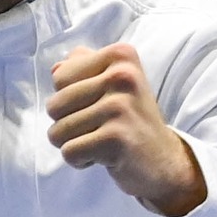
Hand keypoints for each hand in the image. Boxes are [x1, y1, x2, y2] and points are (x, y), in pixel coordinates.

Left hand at [47, 44, 205, 216]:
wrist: (162, 158)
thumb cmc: (129, 119)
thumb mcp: (113, 85)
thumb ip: (84, 69)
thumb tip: (55, 68)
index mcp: (121, 55)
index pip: (60, 77)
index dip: (67, 99)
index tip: (96, 105)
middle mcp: (123, 75)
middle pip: (54, 105)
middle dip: (65, 125)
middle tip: (97, 128)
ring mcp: (120, 107)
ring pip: (57, 131)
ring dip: (72, 144)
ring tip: (100, 141)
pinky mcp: (115, 138)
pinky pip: (69, 152)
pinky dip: (79, 161)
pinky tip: (103, 155)